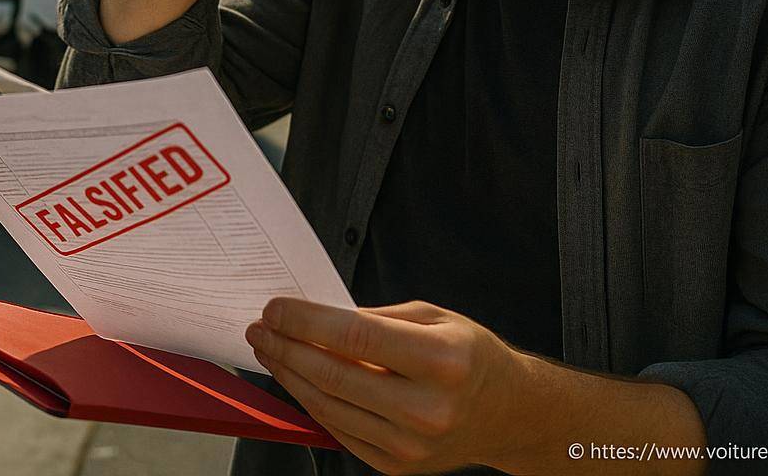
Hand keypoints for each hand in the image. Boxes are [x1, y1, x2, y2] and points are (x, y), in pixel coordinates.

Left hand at [245, 298, 531, 473]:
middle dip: (286, 347)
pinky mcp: (397, 465)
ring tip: (269, 349)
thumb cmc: (469, 355)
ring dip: (289, 374)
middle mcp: (427, 408)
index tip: (274, 308)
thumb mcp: (433, 318)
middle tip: (259, 327)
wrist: (508, 414)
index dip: (306, 321)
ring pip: (328, 405)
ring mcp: (411, 444)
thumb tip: (314, 316)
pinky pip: (338, 430)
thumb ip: (374, 317)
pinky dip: (310, 402)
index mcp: (442, 360)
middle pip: (334, 374)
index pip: (355, 336)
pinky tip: (295, 377)